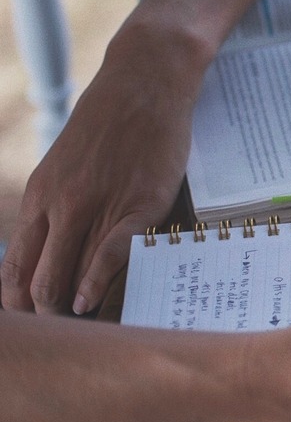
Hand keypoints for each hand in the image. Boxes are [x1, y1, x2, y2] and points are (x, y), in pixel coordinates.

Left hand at [2, 29, 202, 314]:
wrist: (145, 84)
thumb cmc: (112, 124)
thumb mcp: (68, 165)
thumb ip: (62, 206)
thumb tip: (60, 249)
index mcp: (39, 197)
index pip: (13, 267)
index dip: (17, 304)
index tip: (32, 324)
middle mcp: (59, 205)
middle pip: (34, 280)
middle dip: (41, 317)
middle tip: (58, 337)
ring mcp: (96, 205)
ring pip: (64, 274)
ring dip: (66, 310)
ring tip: (76, 329)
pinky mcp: (137, 204)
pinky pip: (107, 253)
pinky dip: (95, 284)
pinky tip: (92, 302)